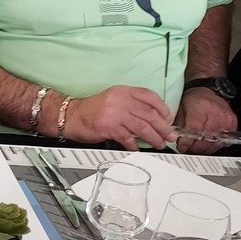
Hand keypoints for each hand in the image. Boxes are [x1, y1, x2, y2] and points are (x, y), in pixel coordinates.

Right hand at [63, 85, 177, 150]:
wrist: (70, 116)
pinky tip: (137, 148)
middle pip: (149, 114)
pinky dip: (135, 145)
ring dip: (154, 137)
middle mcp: (120, 100)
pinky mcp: (108, 126)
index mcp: (122, 91)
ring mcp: (114, 113)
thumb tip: (151, 118)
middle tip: (170, 136)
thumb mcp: (112, 99)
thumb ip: (131, 105)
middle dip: (163, 127)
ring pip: (142, 126)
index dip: (162, 108)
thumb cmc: (91, 110)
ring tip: (159, 144)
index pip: (149, 96)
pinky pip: (128, 138)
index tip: (167, 118)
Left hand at [174, 88, 237, 154]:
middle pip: (205, 139)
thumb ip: (179, 125)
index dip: (187, 142)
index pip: (194, 131)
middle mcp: (214, 115)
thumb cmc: (194, 99)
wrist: (208, 90)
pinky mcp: (232, 124)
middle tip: (188, 150)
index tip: (181, 146)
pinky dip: (216, 145)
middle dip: (194, 148)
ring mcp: (225, 120)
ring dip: (204, 149)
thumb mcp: (181, 109)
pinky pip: (225, 141)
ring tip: (196, 149)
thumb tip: (175, 139)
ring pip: (215, 143)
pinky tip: (208, 144)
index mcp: (199, 110)